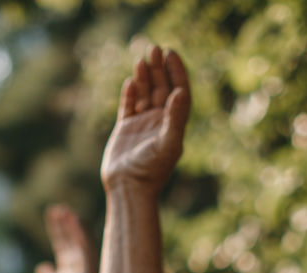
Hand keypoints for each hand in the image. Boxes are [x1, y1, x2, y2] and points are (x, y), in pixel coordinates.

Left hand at [34, 205, 95, 272]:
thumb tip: (40, 268)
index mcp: (68, 259)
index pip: (61, 238)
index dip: (56, 226)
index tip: (51, 212)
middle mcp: (77, 255)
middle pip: (70, 233)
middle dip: (64, 221)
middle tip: (57, 208)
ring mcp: (85, 256)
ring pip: (79, 235)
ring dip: (73, 223)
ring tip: (65, 211)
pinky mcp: (91, 258)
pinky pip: (86, 240)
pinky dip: (81, 230)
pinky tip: (76, 219)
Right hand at [101, 47, 190, 195]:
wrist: (128, 189)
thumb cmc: (151, 171)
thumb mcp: (167, 145)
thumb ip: (175, 119)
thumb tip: (180, 93)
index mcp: (173, 125)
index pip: (179, 92)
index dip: (177, 72)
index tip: (171, 54)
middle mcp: (160, 123)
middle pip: (162, 89)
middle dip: (160, 69)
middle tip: (155, 48)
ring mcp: (142, 125)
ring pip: (146, 94)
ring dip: (145, 77)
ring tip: (142, 59)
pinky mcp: (126, 130)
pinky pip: (128, 106)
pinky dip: (130, 93)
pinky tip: (130, 82)